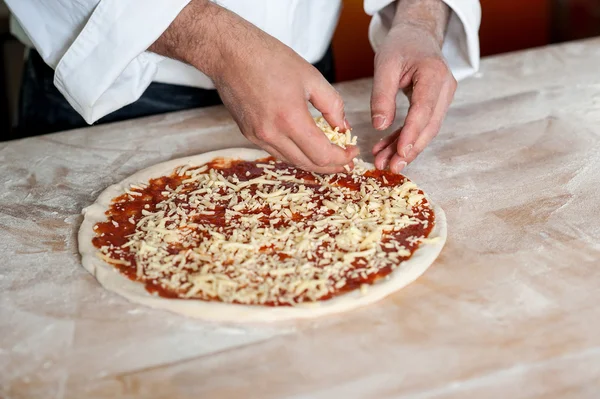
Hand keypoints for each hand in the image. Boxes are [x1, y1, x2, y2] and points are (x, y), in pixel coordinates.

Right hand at [151, 1, 356, 172]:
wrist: (229, 53)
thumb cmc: (269, 58)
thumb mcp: (311, 77)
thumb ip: (332, 106)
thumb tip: (343, 128)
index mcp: (290, 119)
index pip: (322, 155)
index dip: (342, 158)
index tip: (352, 152)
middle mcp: (271, 134)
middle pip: (308, 164)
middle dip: (331, 165)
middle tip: (345, 158)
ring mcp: (257, 137)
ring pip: (292, 161)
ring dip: (313, 162)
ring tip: (329, 153)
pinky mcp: (248, 135)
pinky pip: (278, 152)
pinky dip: (296, 153)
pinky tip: (306, 144)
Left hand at [370, 0, 455, 172]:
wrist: (417, 36)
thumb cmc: (401, 46)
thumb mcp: (385, 65)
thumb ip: (382, 95)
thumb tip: (379, 126)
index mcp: (434, 75)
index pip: (424, 110)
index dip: (412, 134)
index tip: (401, 153)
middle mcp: (444, 88)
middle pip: (429, 126)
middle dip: (410, 149)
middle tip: (392, 167)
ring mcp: (443, 98)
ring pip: (425, 130)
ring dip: (404, 148)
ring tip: (384, 162)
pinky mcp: (435, 105)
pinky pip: (420, 126)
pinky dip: (402, 139)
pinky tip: (386, 149)